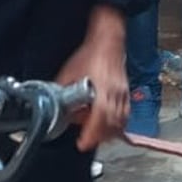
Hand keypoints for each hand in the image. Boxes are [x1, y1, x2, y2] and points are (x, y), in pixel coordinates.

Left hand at [55, 6, 128, 151]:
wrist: (108, 39)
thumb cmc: (92, 52)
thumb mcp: (70, 70)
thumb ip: (63, 88)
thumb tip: (55, 100)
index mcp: (102, 88)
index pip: (100, 117)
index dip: (91, 133)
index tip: (82, 143)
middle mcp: (115, 93)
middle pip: (112, 124)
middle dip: (98, 137)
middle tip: (86, 142)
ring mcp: (123, 93)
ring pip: (120, 121)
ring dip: (108, 133)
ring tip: (96, 136)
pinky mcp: (125, 92)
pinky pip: (125, 114)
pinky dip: (118, 124)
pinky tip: (110, 126)